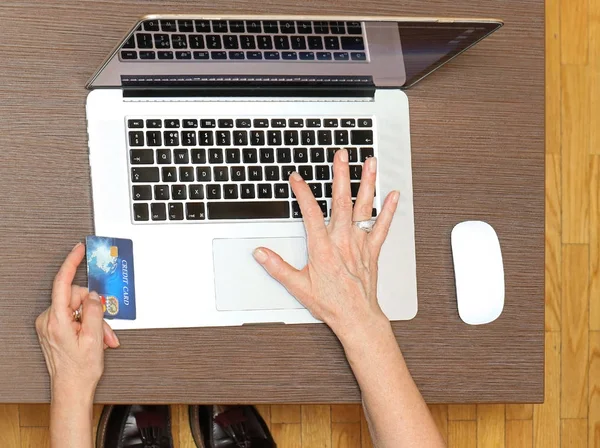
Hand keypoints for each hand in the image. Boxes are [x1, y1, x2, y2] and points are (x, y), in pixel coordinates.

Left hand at [35, 243, 118, 396]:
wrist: (71, 389)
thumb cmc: (80, 370)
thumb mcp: (95, 338)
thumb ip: (95, 311)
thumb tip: (94, 295)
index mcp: (57, 321)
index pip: (62, 283)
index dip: (72, 263)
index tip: (79, 250)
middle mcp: (48, 320)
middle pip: (75, 296)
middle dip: (94, 308)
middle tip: (105, 326)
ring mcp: (49, 325)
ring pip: (76, 307)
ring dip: (93, 319)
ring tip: (102, 337)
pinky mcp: (53, 328)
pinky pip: (73, 315)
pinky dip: (86, 323)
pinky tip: (94, 336)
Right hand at [253, 149, 399, 340]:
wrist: (356, 317)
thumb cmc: (330, 303)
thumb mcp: (298, 287)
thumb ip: (278, 267)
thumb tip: (261, 253)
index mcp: (322, 248)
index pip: (310, 213)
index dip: (302, 193)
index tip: (296, 178)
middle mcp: (342, 241)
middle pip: (341, 201)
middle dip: (341, 175)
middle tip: (342, 155)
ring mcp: (360, 244)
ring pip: (364, 208)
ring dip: (367, 184)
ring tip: (370, 163)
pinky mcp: (372, 250)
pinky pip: (382, 227)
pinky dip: (389, 210)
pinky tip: (393, 195)